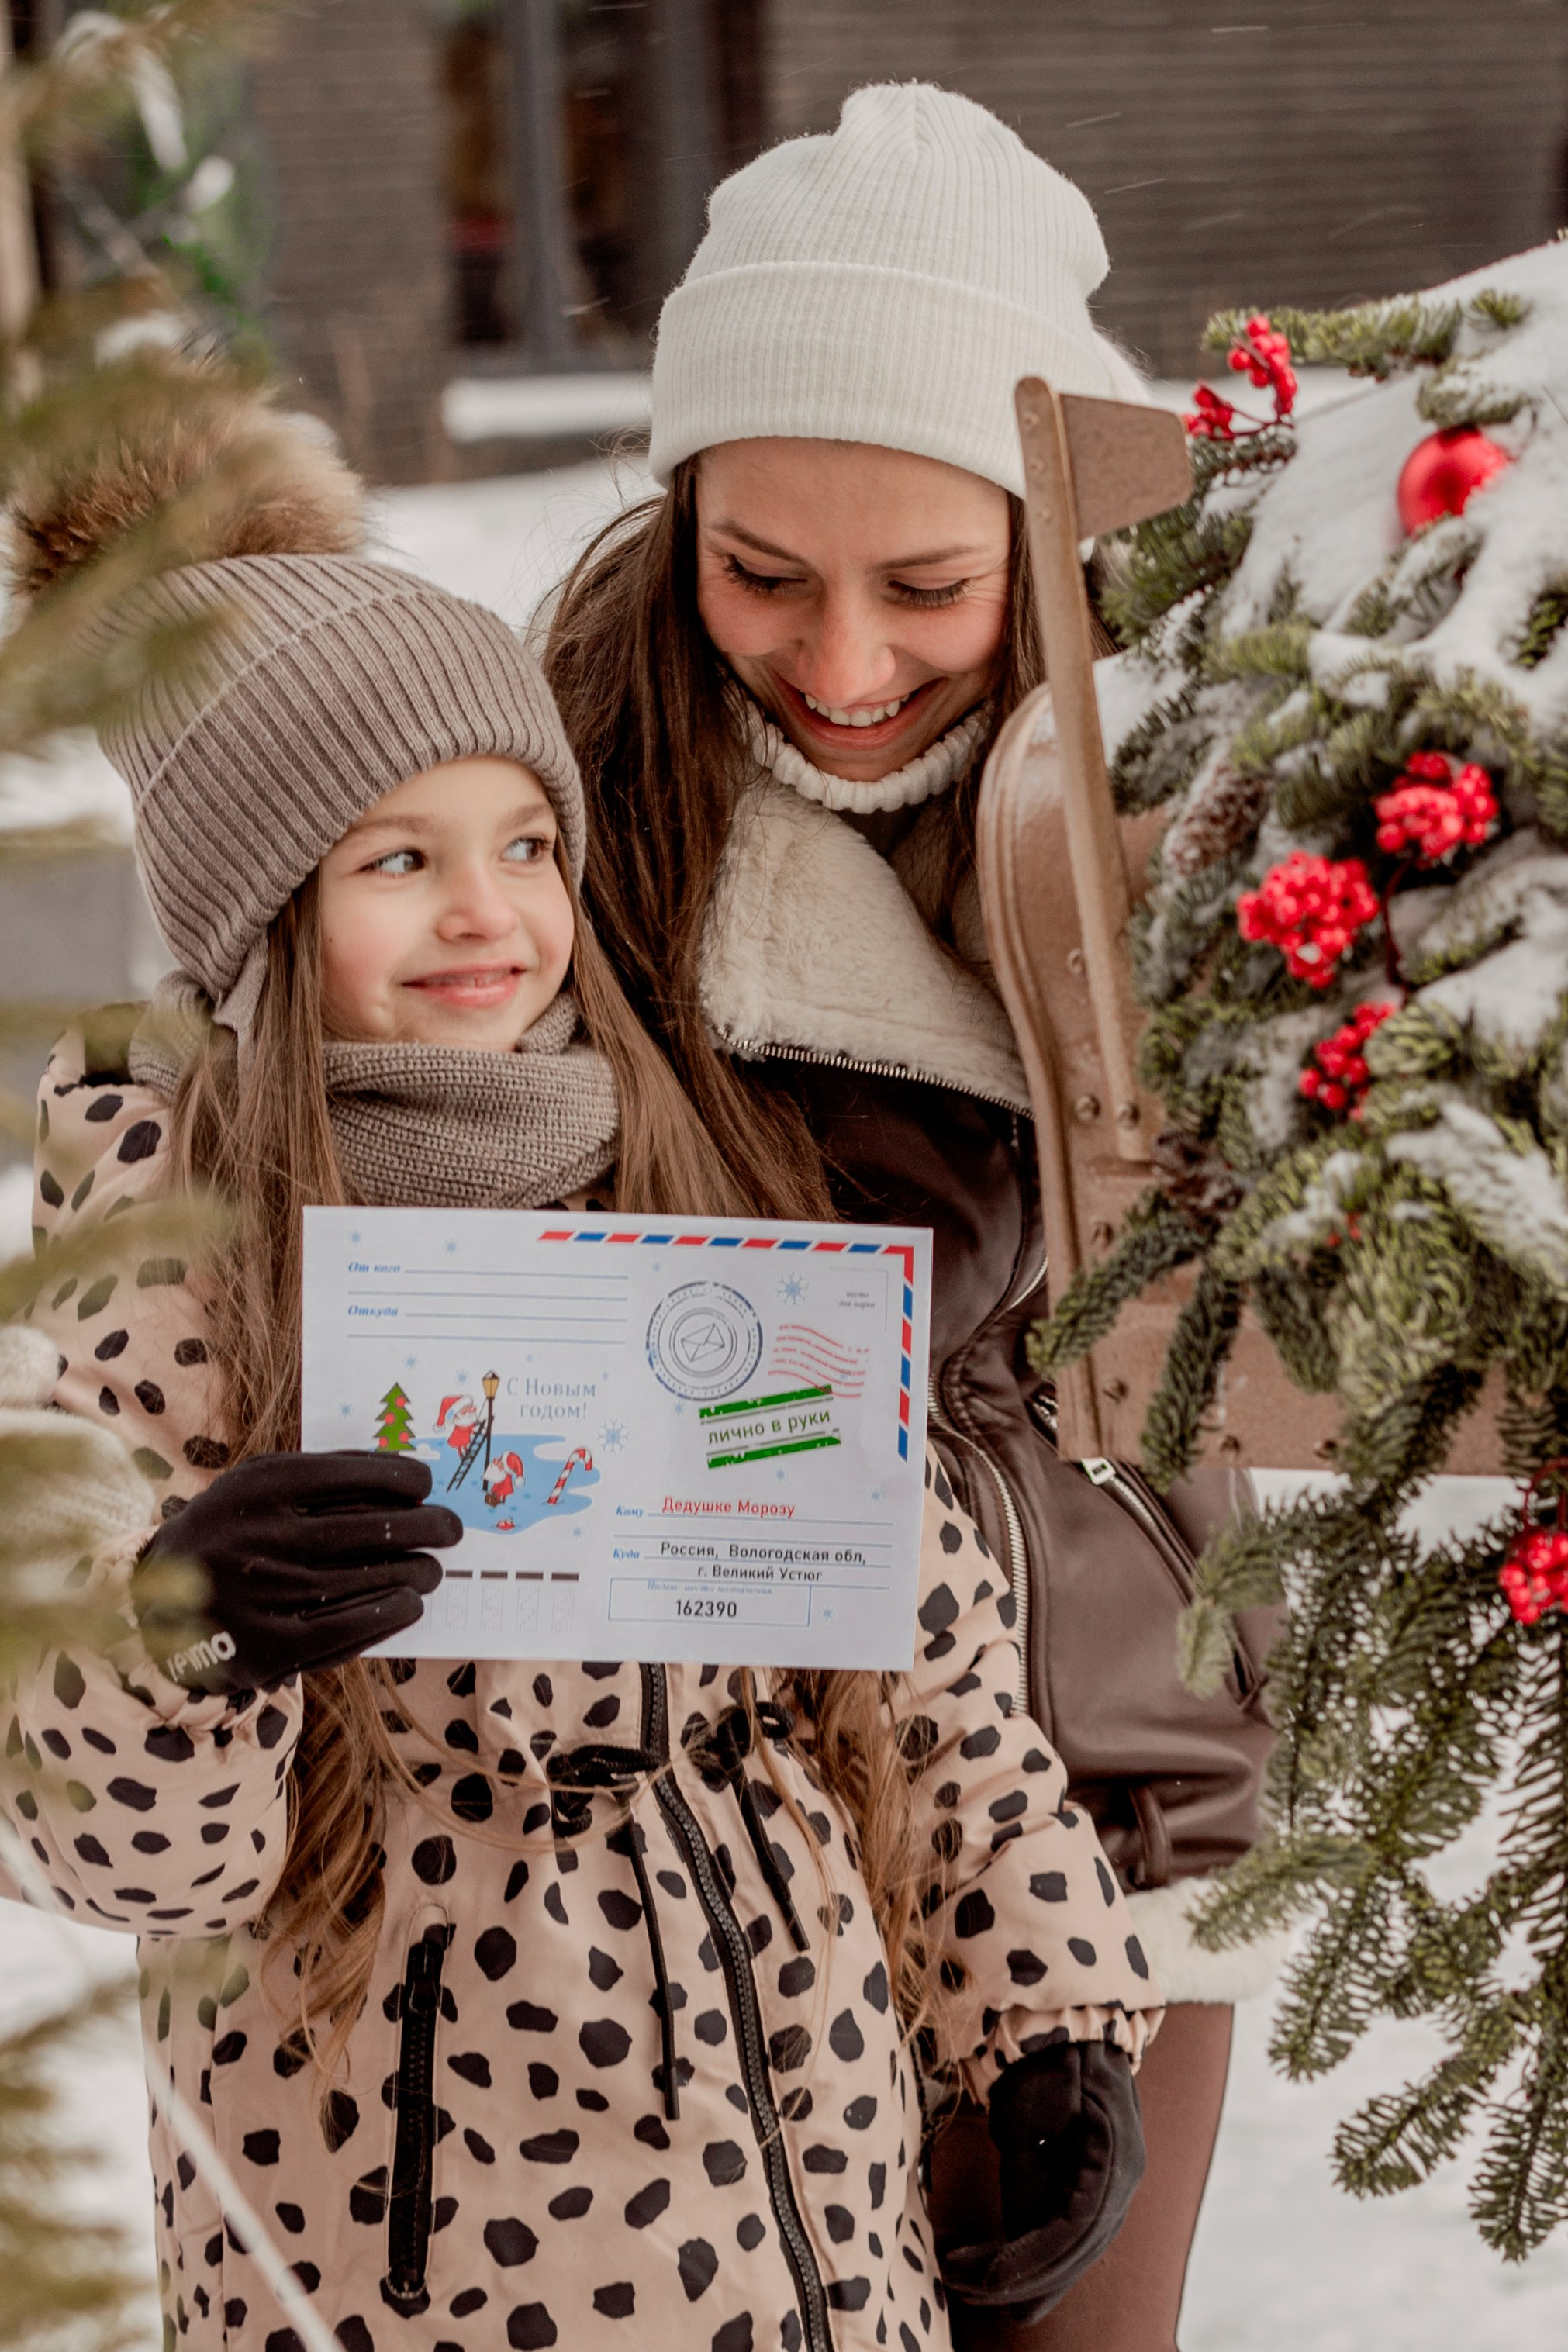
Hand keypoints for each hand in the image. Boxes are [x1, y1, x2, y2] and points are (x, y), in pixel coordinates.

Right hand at [133, 1451, 460, 1692]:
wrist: (152, 1607)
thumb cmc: (230, 1532)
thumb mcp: (257, 1487)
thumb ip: (322, 1474)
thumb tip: (406, 1475)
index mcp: (259, 1486)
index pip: (354, 1474)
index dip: (404, 1479)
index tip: (426, 1486)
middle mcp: (261, 1537)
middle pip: (372, 1529)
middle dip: (427, 1527)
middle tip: (450, 1529)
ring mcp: (265, 1594)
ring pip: (370, 1580)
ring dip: (417, 1572)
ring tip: (432, 1569)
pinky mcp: (269, 1646)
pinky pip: (351, 1627)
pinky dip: (392, 1612)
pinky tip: (410, 1602)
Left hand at [939, 2042, 1144, 2321]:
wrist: (1066, 2022)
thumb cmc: (1047, 2056)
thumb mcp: (1030, 2107)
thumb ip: (1027, 2172)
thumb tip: (1017, 2236)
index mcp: (1115, 2158)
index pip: (1075, 2230)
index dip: (1031, 2261)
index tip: (987, 2277)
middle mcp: (1122, 2179)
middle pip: (1076, 2250)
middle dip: (1021, 2278)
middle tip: (964, 2283)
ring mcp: (1112, 2182)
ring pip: (1074, 2249)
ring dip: (1025, 2274)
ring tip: (969, 2281)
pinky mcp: (1093, 2181)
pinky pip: (1068, 2232)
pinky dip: (1034, 2254)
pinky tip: (996, 2270)